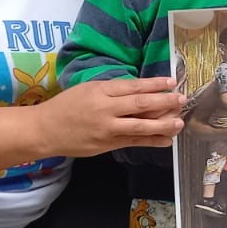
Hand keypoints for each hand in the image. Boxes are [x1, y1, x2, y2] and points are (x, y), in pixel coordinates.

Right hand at [37, 76, 184, 154]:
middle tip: (182, 100)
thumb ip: (113, 90)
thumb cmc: (66, 106)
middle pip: (140, 105)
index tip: (172, 82)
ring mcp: (107, 129)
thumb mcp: (88, 90)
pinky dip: (152, 141)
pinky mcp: (107, 145)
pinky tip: (167, 139)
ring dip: (163, 124)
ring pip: (140, 126)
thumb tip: (141, 90)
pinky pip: (134, 142)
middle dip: (164, 102)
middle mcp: (105, 109)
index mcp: (100, 91)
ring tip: (179, 122)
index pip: (132, 86)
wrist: (44, 130)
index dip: (154, 84)